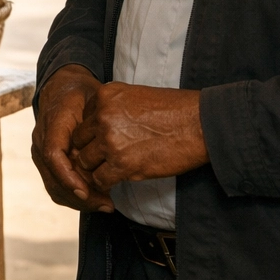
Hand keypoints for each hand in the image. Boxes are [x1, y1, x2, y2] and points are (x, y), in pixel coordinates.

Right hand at [31, 66, 114, 212]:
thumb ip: (97, 120)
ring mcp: (40, 152)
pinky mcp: (45, 161)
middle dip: (79, 196)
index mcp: (53, 122)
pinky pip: (55, 185)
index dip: (68, 176)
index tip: (87, 191)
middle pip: (53, 177)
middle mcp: (41, 139)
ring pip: (53, 186)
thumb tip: (105, 146)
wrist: (61, 87)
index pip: (53, 155)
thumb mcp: (94, 98)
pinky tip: (95, 198)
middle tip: (107, 204)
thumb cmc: (82, 93)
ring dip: (78, 200)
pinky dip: (74, 196)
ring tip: (104, 203)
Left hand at [70, 81, 207, 193]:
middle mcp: (103, 116)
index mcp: (105, 95)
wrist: (200, 124)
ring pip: (85, 162)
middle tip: (102, 160)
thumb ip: (114, 107)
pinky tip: (117, 181)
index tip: (103, 141)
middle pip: (79, 140)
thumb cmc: (175, 110)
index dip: (92, 133)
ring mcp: (110, 140)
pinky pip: (100, 179)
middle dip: (89, 151)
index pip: (83, 119)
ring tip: (110, 171)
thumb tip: (100, 125)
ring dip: (96, 169)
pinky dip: (106, 183)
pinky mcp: (122, 164)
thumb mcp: (137, 96)